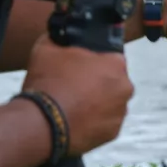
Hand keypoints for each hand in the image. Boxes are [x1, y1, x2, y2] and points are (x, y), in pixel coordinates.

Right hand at [21, 35, 133, 156]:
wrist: (41, 124)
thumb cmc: (48, 84)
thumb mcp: (49, 48)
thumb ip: (63, 38)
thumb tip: (64, 34)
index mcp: (116, 64)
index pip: (111, 58)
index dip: (94, 63)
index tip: (81, 69)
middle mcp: (125, 87)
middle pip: (113, 81)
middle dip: (98, 83)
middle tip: (75, 88)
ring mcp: (120, 111)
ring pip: (111, 103)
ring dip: (98, 103)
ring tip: (73, 106)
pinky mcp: (113, 132)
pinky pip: (105, 123)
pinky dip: (94, 121)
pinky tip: (76, 120)